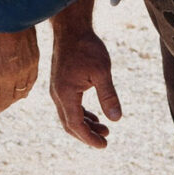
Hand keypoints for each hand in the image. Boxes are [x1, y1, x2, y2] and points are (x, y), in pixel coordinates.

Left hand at [0, 25, 40, 121]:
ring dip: (7, 102)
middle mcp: (9, 78)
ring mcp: (23, 71)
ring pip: (17, 97)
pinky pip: (29, 86)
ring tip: (0, 102)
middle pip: (2, 104)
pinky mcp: (34, 64)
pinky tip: (16, 92)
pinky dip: (22, 92)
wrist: (9, 11)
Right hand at [48, 23, 120, 147]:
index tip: (104, 145)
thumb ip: (108, 96)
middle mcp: (57, 95)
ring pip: (69, 116)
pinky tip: (94, 117)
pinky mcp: (60, 85)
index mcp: (66, 94)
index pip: (75, 125)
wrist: (71, 29)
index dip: (89, 138)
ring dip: (85, 125)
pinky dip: (81, 115)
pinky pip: (69, 107)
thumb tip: (116, 119)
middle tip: (105, 140)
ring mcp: (57, 90)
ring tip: (104, 130)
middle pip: (69, 124)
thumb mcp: (102, 72)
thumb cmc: (87, 48)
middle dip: (87, 135)